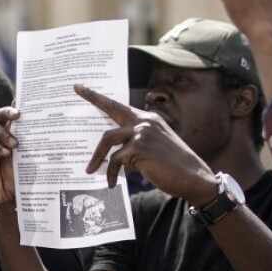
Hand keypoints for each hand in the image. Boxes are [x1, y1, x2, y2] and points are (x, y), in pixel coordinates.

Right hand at [0, 107, 19, 210]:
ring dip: (3, 133)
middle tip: (17, 115)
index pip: (10, 117)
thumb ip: (28, 145)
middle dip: (6, 113)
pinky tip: (4, 153)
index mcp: (9, 134)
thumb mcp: (24, 160)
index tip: (24, 106)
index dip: (14, 107)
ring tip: (14, 144)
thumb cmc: (15, 178)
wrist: (3, 198)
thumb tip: (41, 130)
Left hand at [74, 85, 217, 204]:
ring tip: (91, 170)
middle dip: (93, 99)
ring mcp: (142, 133)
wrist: (194, 178)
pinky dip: (111, 173)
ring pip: (108, 139)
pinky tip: (113, 183)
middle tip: (76, 89)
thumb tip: (116, 156)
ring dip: (98, 157)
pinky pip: (116, 160)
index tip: (83, 87)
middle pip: (112, 110)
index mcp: (149, 120)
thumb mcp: (154, 150)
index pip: (121, 106)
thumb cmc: (174, 168)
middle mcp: (145, 121)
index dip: (100, 97)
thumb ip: (136, 146)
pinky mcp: (139, 148)